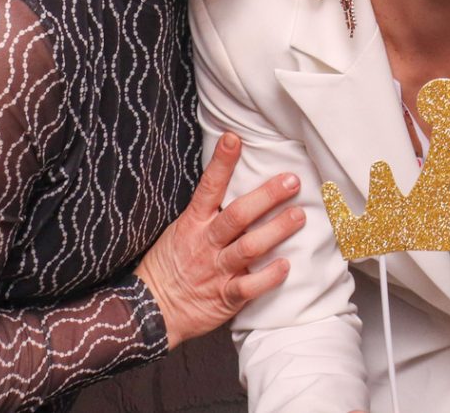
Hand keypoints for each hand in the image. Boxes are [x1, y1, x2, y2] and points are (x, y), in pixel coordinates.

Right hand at [133, 132, 304, 347]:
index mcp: (193, 223)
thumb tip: (236, 182)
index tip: (234, 139)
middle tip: (292, 181)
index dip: (222, 163)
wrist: (152, 310)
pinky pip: (248, 287)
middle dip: (266, 196)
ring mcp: (216, 270)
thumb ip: (207, 211)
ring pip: (248, 247)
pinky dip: (268, 276)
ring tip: (298, 215)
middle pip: (237, 215)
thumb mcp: (181, 230)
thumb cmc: (171, 265)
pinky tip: (286, 265)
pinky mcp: (224, 297)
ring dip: (276, 230)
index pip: (208, 187)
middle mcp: (206, 243)